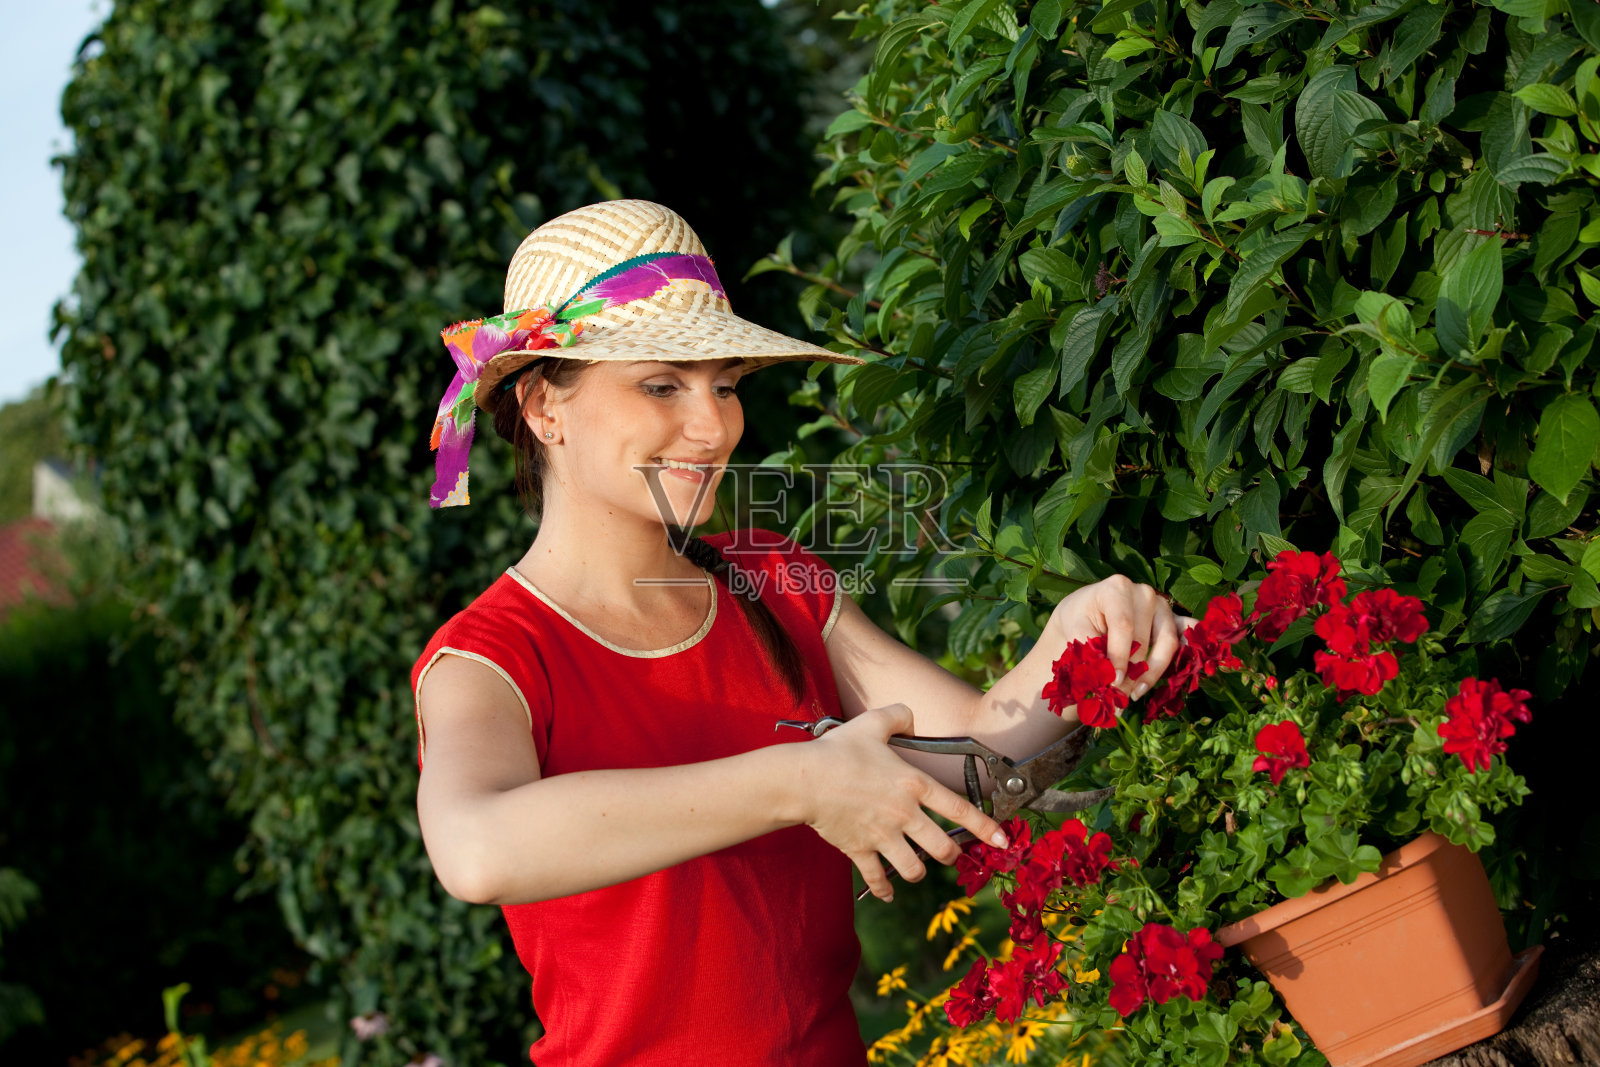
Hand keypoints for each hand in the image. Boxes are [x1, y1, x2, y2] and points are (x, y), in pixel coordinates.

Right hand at [793, 703, 1007, 901]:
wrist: (802, 779)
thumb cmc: (837, 750)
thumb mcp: (872, 722)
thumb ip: (899, 715)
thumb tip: (911, 717)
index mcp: (913, 784)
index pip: (959, 809)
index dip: (986, 828)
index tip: (1002, 841)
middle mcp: (903, 814)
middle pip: (942, 848)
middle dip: (950, 855)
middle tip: (948, 853)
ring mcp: (882, 836)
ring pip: (914, 869)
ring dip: (918, 871)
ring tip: (916, 867)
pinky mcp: (859, 850)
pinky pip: (877, 879)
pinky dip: (884, 888)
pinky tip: (887, 891)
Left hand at [1050, 575, 1192, 698]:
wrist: (1087, 612)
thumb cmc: (1079, 619)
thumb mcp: (1074, 629)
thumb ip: (1089, 649)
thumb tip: (1106, 676)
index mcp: (1116, 588)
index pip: (1123, 626)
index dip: (1119, 657)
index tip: (1113, 683)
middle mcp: (1144, 593)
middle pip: (1144, 640)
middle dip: (1131, 673)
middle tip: (1117, 697)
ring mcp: (1162, 606)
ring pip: (1167, 644)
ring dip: (1152, 673)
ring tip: (1135, 694)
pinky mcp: (1173, 619)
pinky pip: (1185, 638)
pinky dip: (1184, 655)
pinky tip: (1173, 676)